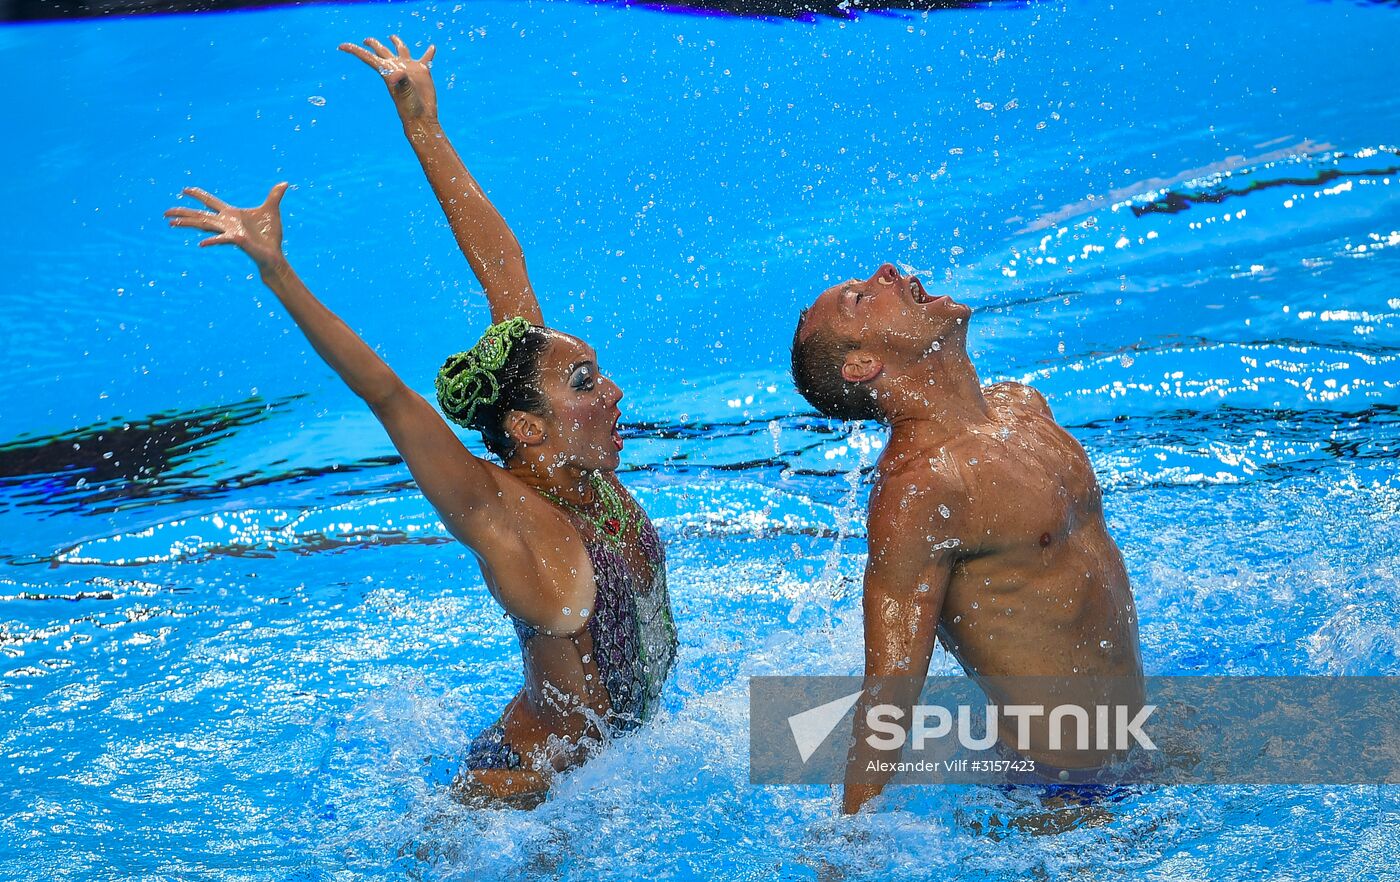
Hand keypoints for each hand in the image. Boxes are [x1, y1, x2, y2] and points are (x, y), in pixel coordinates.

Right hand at [164, 183, 289, 271]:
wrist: (274, 254)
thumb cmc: (270, 235)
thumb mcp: (272, 210)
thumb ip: (274, 196)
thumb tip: (284, 183)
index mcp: (231, 214)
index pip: (211, 202)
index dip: (198, 195)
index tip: (184, 189)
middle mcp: (226, 223)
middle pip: (200, 215)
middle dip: (183, 212)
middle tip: (164, 212)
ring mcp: (229, 232)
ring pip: (204, 226)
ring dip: (188, 224)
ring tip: (171, 223)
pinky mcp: (237, 241)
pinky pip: (222, 240)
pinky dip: (212, 241)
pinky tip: (201, 244)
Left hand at [340, 35, 437, 123]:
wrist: (422, 116)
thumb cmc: (409, 107)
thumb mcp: (404, 92)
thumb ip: (401, 80)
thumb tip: (398, 73)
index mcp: (386, 70)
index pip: (367, 57)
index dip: (354, 50)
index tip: (341, 46)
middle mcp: (396, 66)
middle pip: (381, 50)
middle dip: (373, 44)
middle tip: (366, 40)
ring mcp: (409, 68)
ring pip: (401, 50)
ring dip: (397, 42)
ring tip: (392, 37)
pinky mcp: (423, 71)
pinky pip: (426, 58)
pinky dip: (429, 53)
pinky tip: (432, 47)